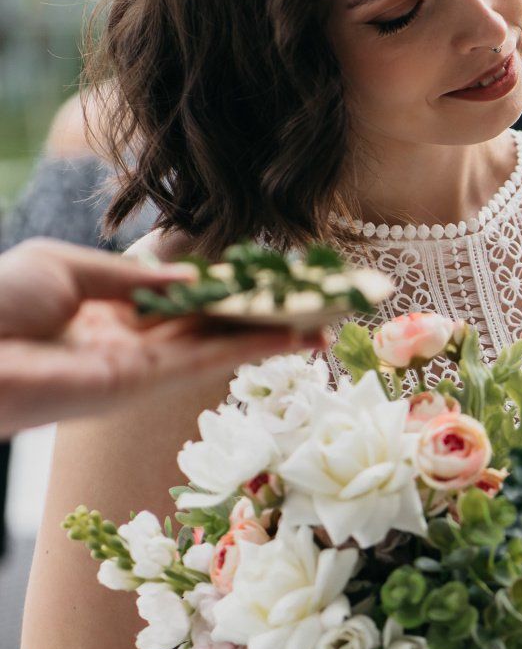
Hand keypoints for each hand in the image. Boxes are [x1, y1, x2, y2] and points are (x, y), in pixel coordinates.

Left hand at [0, 239, 323, 435]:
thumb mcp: (65, 266)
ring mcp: (141, 364)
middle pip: (215, 320)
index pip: (185, 293)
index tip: (275, 274)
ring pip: (223, 341)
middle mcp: (131, 338)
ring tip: (329, 318)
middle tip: (323, 297)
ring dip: (277, 331)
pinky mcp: (143, 382)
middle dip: (269, 310)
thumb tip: (194, 278)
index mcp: (107, 307)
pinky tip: (294, 336)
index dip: (231, 284)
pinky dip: (254, 347)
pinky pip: (208, 359)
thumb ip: (134, 276)